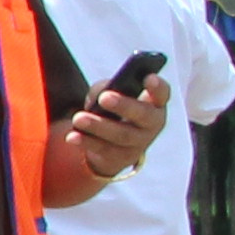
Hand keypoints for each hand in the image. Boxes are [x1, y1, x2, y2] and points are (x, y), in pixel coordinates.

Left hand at [59, 69, 171, 190]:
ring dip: (99, 126)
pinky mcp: (121, 158)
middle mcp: (152, 124)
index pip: (162, 94)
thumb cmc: (115, 111)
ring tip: (78, 118)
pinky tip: (72, 137)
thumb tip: (99, 95)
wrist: (113, 146)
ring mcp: (139, 144)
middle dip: (124, 105)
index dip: (157, 87)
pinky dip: (86, 142)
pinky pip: (103, 150)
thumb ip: (109, 89)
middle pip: (143, 115)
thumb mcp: (114, 95)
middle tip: (105, 97)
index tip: (148, 77)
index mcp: (154, 103)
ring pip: (121, 135)